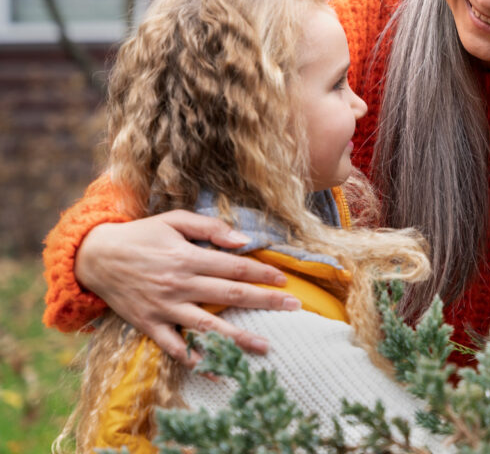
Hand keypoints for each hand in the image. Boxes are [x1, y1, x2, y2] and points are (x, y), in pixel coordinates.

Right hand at [76, 210, 300, 364]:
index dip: (263, 273)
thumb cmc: (141, 235)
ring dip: (239, 337)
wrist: (95, 256)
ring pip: (208, 326)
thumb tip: (243, 240)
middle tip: (294, 307)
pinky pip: (175, 347)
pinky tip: (216, 369)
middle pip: (231, 294)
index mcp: (188, 256)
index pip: (235, 266)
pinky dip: (194, 359)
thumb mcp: (174, 220)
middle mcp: (179, 284)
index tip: (285, 280)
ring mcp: (164, 307)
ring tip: (265, 347)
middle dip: (265, 301)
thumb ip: (210, 228)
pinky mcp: (149, 324)